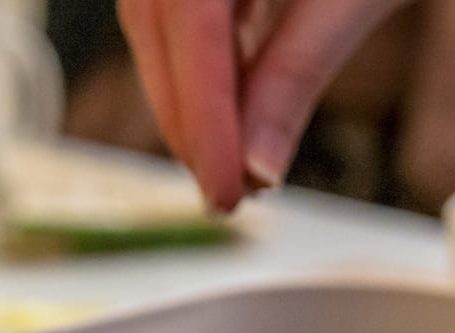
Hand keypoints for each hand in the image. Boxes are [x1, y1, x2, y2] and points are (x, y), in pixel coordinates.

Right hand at [116, 0, 410, 211]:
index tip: (224, 185)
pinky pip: (186, 2)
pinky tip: (234, 110)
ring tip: (229, 165)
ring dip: (190, 95)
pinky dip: (208, 60)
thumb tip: (257, 168)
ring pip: (160, 14)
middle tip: (223, 191)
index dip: (201, 111)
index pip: (189, 16)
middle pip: (155, 16)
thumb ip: (298, 73)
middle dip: (188, 113)